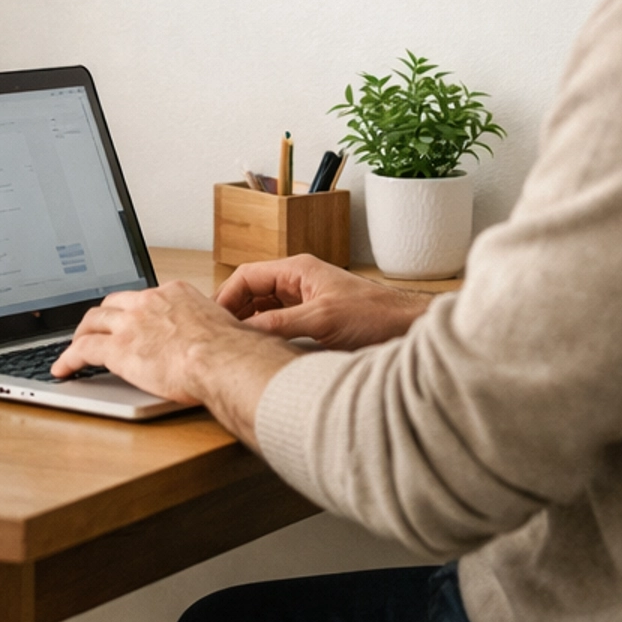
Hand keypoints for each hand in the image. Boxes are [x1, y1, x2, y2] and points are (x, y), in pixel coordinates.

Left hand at [51, 279, 295, 444]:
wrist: (222, 359)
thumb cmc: (231, 350)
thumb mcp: (223, 327)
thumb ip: (212, 330)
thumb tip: (224, 343)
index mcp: (173, 293)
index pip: (142, 297)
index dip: (131, 310)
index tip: (129, 318)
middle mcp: (148, 302)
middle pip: (111, 304)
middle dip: (100, 317)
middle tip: (93, 330)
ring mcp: (130, 323)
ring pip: (92, 322)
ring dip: (81, 335)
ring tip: (74, 348)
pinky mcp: (117, 349)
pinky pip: (83, 350)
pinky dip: (68, 358)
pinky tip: (63, 369)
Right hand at [216, 252, 430, 349]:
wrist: (409, 328)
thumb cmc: (376, 316)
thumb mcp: (323, 320)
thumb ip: (281, 324)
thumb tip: (244, 332)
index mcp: (297, 270)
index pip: (247, 276)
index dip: (226, 297)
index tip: (212, 320)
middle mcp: (299, 282)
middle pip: (252, 293)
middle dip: (233, 312)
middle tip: (218, 337)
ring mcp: (306, 301)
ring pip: (264, 310)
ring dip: (249, 326)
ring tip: (234, 347)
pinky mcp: (315, 320)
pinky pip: (279, 324)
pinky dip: (266, 336)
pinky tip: (261, 352)